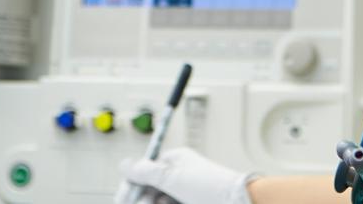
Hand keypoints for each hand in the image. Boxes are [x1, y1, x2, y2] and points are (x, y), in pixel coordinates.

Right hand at [114, 148, 254, 203]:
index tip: (123, 199)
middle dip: (143, 198)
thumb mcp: (172, 176)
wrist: (238, 203)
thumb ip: (144, 171)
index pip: (143, 172)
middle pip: (149, 190)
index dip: (131, 186)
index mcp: (174, 162)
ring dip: (153, 203)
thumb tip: (124, 164)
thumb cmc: (209, 187)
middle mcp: (178, 178)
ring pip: (157, 201)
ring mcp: (184, 195)